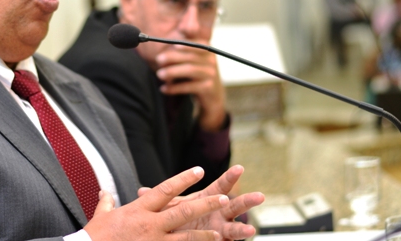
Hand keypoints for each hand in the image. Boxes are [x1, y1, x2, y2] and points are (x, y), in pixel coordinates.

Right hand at [84, 167, 229, 240]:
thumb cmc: (96, 237)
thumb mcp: (102, 217)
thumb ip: (107, 203)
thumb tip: (104, 193)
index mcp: (139, 209)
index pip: (165, 189)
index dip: (183, 179)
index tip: (199, 170)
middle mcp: (149, 224)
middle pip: (182, 212)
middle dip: (204, 205)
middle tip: (224, 198)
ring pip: (184, 238)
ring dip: (203, 236)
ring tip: (220, 234)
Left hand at [137, 165, 264, 240]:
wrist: (170, 239)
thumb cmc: (172, 222)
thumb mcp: (165, 209)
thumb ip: (158, 200)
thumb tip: (140, 192)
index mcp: (205, 202)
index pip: (219, 187)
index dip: (229, 178)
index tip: (240, 168)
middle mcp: (217, 215)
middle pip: (233, 206)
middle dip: (246, 202)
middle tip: (260, 196)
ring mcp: (219, 231)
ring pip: (234, 229)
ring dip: (243, 229)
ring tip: (252, 230)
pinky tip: (244, 240)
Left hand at [155, 42, 226, 130]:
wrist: (212, 97)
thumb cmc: (197, 76)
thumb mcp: (194, 62)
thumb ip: (182, 54)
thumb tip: (164, 52)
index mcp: (207, 51)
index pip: (198, 44)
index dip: (187, 45)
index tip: (174, 45)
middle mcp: (211, 61)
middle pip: (191, 57)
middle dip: (173, 57)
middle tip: (158, 60)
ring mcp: (211, 75)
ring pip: (190, 70)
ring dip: (172, 71)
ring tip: (159, 74)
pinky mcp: (208, 88)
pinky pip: (189, 86)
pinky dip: (174, 88)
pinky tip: (164, 89)